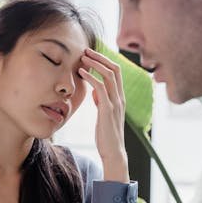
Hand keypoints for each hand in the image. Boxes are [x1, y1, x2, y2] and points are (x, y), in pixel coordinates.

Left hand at [78, 48, 128, 181]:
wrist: (113, 152)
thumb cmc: (107, 134)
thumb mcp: (105, 114)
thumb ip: (102, 102)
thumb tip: (96, 92)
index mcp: (120, 97)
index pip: (116, 72)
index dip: (105, 61)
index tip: (92, 55)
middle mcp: (120, 97)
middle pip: (114, 69)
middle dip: (100, 57)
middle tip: (86, 50)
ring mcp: (115, 103)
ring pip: (109, 75)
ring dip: (95, 63)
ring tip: (82, 58)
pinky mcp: (108, 109)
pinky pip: (100, 88)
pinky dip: (91, 77)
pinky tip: (81, 73)